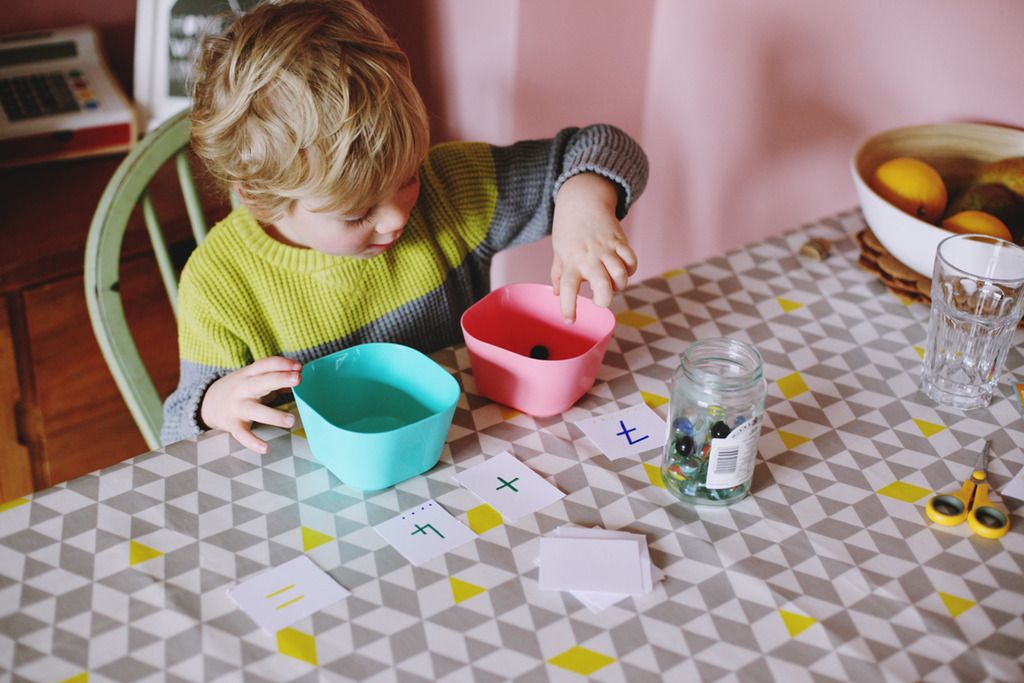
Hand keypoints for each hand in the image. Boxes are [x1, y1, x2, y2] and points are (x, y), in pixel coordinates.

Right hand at [200, 356, 302, 453]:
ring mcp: (238, 406)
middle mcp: (244, 388)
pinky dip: (252, 442)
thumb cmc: (241, 389)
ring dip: (273, 415)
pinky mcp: (233, 424)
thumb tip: (300, 377)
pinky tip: (265, 448)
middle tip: (298, 378)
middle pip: (262, 381)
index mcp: (251, 374)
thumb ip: (276, 378)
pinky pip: (242, 434)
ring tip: (291, 420)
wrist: (208, 402)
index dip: (283, 364)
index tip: (300, 367)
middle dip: (280, 378)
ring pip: (255, 410)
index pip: (267, 364)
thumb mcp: (255, 379)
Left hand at [550, 173, 637, 321]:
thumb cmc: (569, 229)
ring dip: (619, 285)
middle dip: (604, 299)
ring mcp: (606, 249)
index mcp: (570, 261)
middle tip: (600, 301)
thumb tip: (556, 293)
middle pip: (602, 284)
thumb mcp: (559, 251)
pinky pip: (632, 261)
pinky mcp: (620, 241)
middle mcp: (588, 257)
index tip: (570, 321)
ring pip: (620, 274)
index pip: (567, 287)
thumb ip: (558, 273)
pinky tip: (623, 270)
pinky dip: (631, 270)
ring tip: (612, 284)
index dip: (568, 306)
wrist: (583, 200)